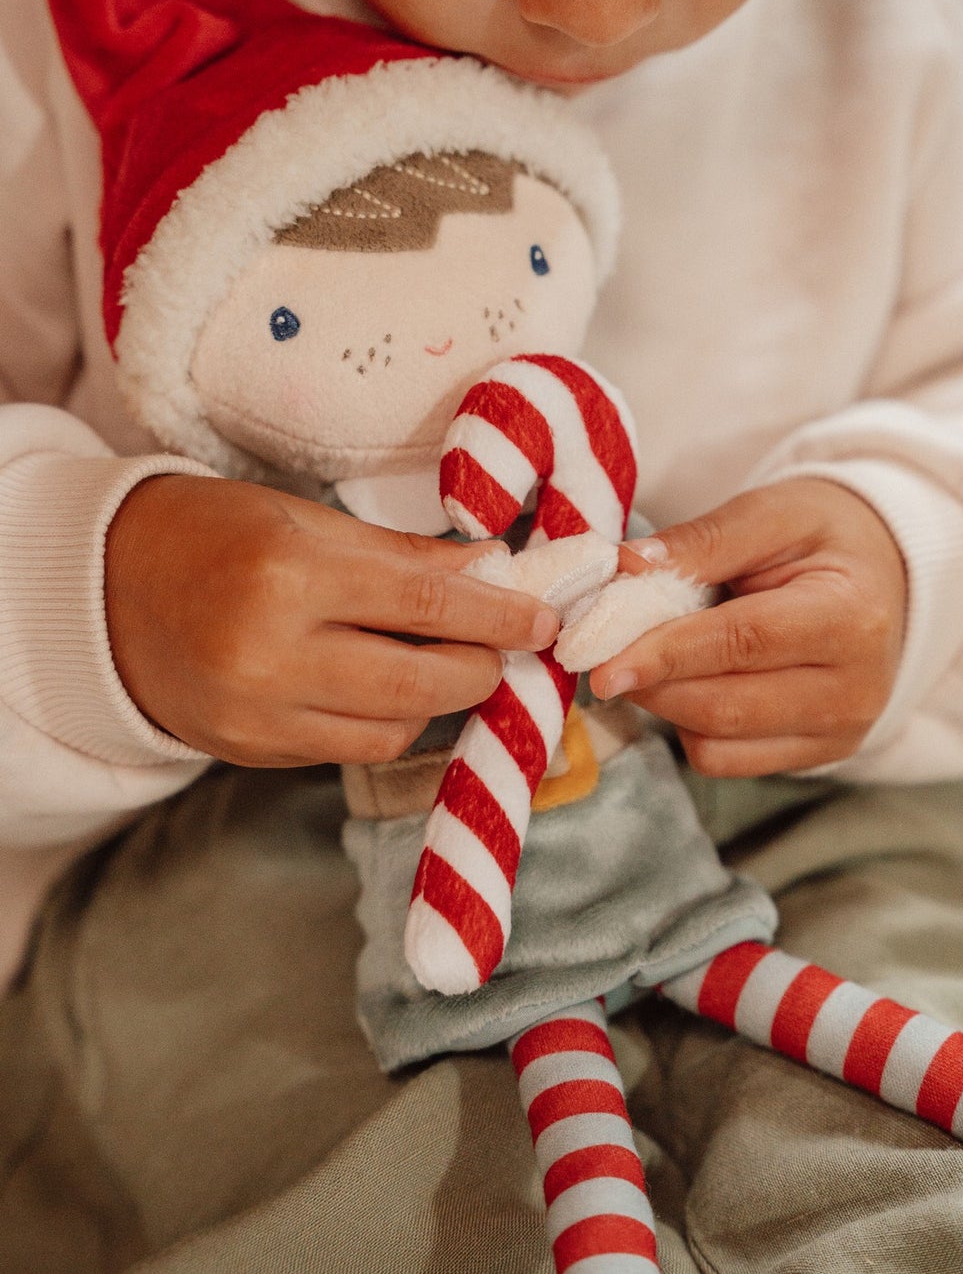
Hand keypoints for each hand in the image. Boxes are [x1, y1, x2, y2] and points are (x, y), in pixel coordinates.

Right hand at [105, 475, 559, 766]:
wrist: (106, 591)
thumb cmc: (214, 535)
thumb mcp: (304, 521)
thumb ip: (403, 555)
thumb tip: (497, 569)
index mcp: (289, 575)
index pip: (427, 603)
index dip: (499, 615)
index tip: (545, 619)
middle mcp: (272, 655)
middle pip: (420, 682)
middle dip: (480, 668)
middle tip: (505, 646)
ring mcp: (258, 716)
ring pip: (392, 730)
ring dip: (436, 702)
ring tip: (448, 665)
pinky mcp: (250, 753)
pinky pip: (348, 750)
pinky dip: (385, 724)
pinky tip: (391, 691)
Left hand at [591, 477, 906, 775]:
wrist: (888, 576)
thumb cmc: (825, 536)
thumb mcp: (774, 512)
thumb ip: (703, 540)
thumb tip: (626, 566)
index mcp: (850, 618)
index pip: (740, 643)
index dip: (664, 652)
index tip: (599, 660)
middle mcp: (854, 690)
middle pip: (723, 706)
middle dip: (650, 682)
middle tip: (601, 651)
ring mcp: (840, 733)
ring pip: (717, 744)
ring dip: (663, 705)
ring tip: (650, 656)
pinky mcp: (819, 756)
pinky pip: (727, 762)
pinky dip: (689, 728)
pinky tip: (689, 683)